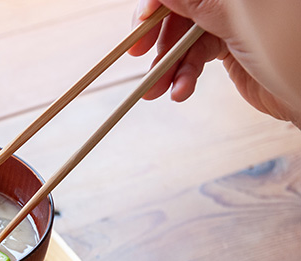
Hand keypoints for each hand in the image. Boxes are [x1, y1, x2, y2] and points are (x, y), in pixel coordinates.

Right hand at [130, 0, 300, 126]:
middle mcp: (234, 1)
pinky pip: (197, 55)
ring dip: (167, 65)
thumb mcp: (238, 19)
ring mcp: (233, 21)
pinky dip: (185, 75)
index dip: (158, 2)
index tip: (141, 22)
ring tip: (156, 89)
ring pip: (185, 35)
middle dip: (157, 35)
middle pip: (181, 8)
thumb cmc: (293, 52)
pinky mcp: (233, 46)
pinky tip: (181, 90)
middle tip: (137, 53)